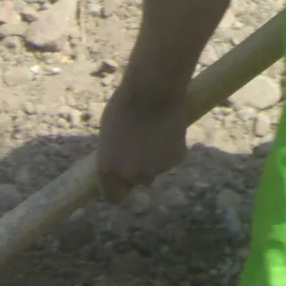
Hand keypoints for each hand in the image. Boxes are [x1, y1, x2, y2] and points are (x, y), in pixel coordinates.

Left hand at [97, 82, 189, 202]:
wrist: (154, 89)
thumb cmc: (126, 104)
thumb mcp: (109, 134)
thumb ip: (114, 154)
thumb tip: (121, 163)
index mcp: (108, 170)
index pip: (114, 197)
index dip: (119, 187)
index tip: (123, 177)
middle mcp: (131, 175)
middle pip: (138, 181)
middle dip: (140, 168)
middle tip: (142, 144)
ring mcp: (156, 169)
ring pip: (157, 169)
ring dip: (157, 157)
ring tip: (156, 131)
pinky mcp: (176, 159)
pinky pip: (173, 158)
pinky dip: (172, 148)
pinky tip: (169, 128)